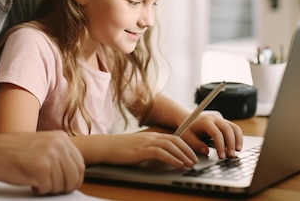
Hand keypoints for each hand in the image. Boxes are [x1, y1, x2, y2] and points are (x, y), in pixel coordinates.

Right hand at [0, 131, 84, 194]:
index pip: (80, 164)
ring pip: (62, 185)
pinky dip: (39, 189)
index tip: (66, 184)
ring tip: (35, 180)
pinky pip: (48, 189)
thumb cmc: (12, 151)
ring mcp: (51, 155)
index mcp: (61, 137)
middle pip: (75, 176)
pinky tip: (29, 181)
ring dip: (49, 188)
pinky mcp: (41, 169)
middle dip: (64, 186)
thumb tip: (75, 171)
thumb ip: (59, 154)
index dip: (74, 178)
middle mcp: (58, 144)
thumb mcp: (42, 145)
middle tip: (50, 186)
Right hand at [72, 132, 197, 167]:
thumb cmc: (120, 149)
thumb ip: (150, 149)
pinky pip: (161, 153)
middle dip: (188, 150)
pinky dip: (172, 158)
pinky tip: (178, 164)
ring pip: (170, 145)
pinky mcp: (141, 150)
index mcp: (151, 135)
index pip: (173, 137)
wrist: (105, 146)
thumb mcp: (138, 147)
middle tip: (195, 161)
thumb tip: (162, 157)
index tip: (192, 154)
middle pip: (175, 139)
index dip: (185, 145)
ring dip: (183, 155)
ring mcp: (146, 142)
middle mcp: (150, 136)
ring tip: (190, 164)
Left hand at [181, 111, 242, 158]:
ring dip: (238, 140)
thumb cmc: (187, 127)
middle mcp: (214, 117)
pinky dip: (237, 137)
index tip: (221, 156)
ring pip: (234, 127)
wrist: (187, 116)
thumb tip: (207, 152)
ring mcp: (220, 118)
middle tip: (231, 156)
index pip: (216, 133)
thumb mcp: (187, 136)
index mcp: (205, 121)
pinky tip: (236, 147)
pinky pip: (234, 128)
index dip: (220, 146)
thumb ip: (196, 144)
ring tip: (237, 152)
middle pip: (228, 129)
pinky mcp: (224, 120)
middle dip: (232, 144)